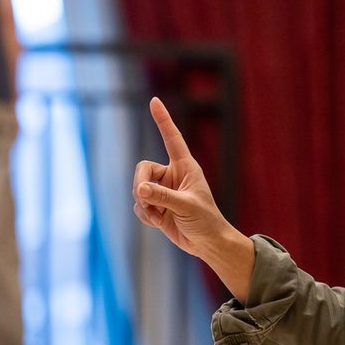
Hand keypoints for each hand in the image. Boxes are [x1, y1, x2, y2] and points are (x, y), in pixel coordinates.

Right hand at [133, 97, 241, 257]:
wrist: (207, 244)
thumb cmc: (206, 221)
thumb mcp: (186, 206)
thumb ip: (162, 197)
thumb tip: (138, 190)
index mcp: (186, 167)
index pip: (172, 138)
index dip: (163, 120)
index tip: (154, 100)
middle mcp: (172, 175)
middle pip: (142, 168)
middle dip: (139, 184)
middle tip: (146, 198)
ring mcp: (162, 191)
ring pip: (137, 189)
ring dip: (144, 204)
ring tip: (160, 216)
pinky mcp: (156, 206)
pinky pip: (138, 205)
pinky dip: (144, 215)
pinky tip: (158, 223)